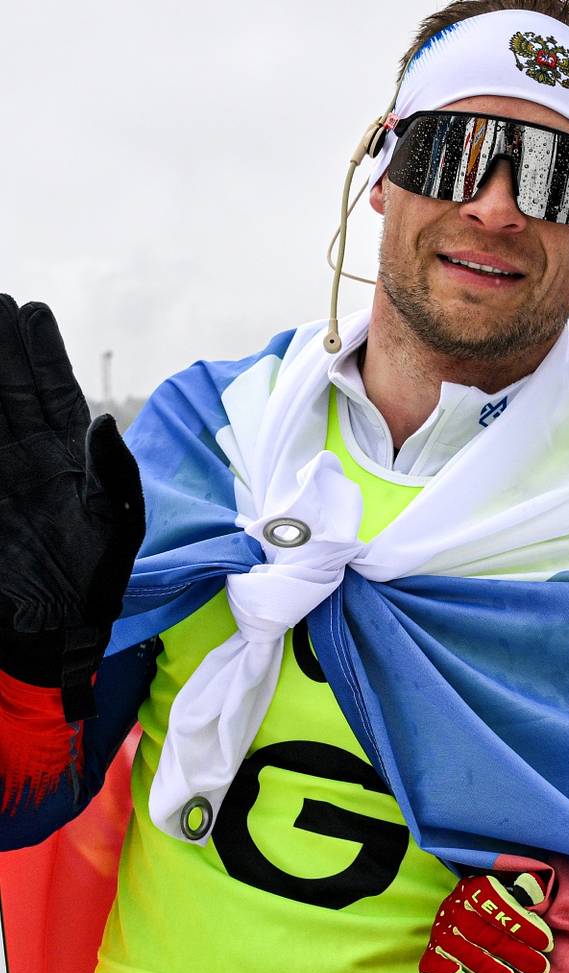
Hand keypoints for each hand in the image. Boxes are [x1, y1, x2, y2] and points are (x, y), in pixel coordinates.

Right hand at [0, 295, 144, 720]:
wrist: (55, 628)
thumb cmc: (98, 576)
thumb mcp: (120, 521)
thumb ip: (115, 470)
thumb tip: (104, 419)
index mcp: (71, 457)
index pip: (54, 392)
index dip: (42, 354)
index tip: (31, 312)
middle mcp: (29, 456)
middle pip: (10, 389)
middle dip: (0, 348)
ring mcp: (0, 473)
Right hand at [419, 872, 553, 972]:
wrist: (463, 906)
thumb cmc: (497, 901)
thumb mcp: (513, 888)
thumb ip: (526, 889)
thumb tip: (534, 892)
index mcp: (476, 887)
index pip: (498, 906)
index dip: (522, 925)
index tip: (546, 943)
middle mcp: (455, 907)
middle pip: (484, 933)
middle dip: (514, 952)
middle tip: (539, 968)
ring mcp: (442, 929)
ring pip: (463, 951)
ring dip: (488, 969)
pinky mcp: (433, 950)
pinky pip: (433, 962)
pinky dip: (442, 971)